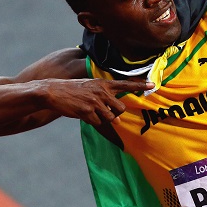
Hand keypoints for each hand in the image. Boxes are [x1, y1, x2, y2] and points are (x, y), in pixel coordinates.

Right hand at [39, 78, 153, 125]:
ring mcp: (95, 101)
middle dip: (115, 113)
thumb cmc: (74, 91)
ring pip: (110, 118)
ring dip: (102, 118)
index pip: (125, 84)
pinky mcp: (87, 111)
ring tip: (90, 110)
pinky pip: (97, 122)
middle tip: (103, 110)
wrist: (53, 91)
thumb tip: (118, 120)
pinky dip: (92, 121)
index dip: (140, 85)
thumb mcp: (91, 88)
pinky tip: (83, 113)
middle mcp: (102, 91)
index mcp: (103, 83)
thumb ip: (106, 99)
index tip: (153, 84)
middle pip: (121, 108)